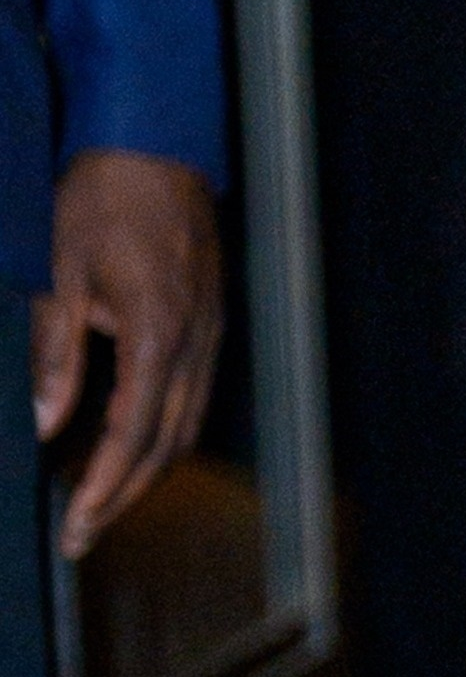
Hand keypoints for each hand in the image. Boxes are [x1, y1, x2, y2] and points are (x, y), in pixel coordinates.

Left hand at [30, 151, 220, 558]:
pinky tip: (126, 441)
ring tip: (100, 500)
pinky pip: (195, 390)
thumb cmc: (101, 199)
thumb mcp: (58, 273)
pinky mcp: (211, 315)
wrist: (153, 141)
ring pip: (190, 420)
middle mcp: (196, 334)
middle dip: (126, 494)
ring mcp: (211, 324)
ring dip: (147, 468)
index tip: (77, 524)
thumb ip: (53, 354)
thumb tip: (44, 424)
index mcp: (157, 326)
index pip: (134, 429)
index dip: (105, 484)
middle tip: (82, 535)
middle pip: (170, 438)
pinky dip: (163, 429)